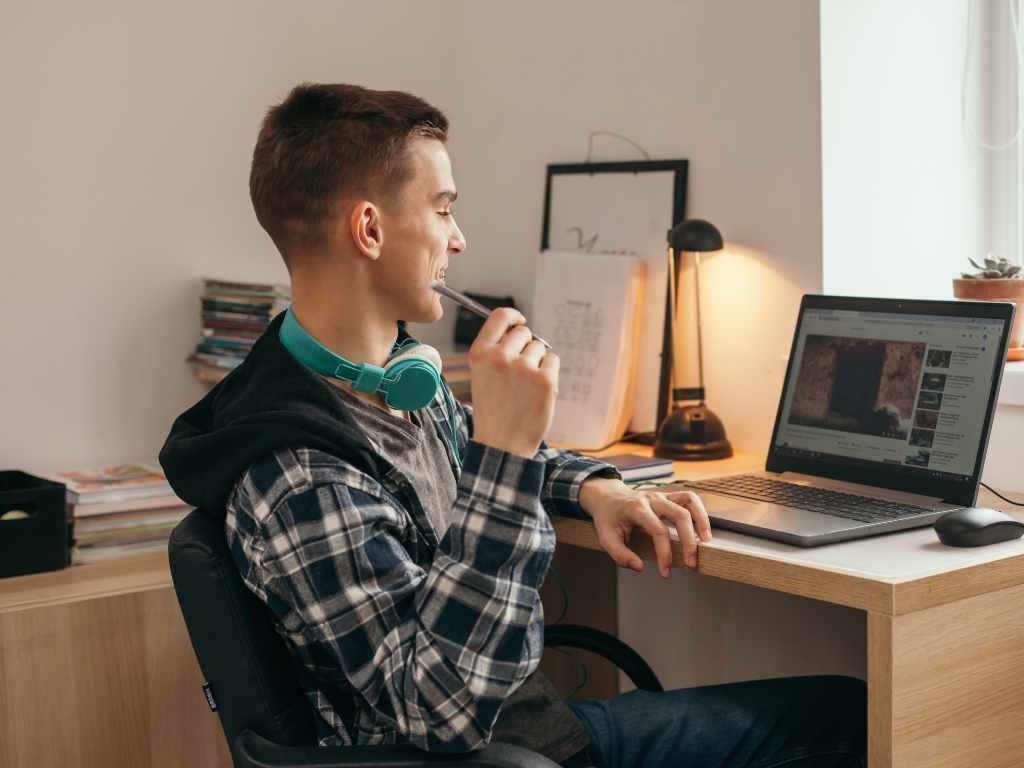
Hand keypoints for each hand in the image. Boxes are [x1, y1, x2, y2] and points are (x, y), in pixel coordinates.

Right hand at [469, 307, 559, 458]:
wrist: (503, 443)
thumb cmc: (494, 410)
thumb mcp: (482, 375)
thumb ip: (496, 350)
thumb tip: (520, 328)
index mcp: (480, 354)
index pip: (500, 316)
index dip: (514, 316)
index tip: (521, 321)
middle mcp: (499, 357)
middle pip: (524, 332)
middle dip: (525, 347)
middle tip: (519, 373)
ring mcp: (523, 368)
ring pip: (540, 348)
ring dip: (537, 362)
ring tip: (526, 387)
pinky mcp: (545, 380)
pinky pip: (553, 361)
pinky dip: (550, 373)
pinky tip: (537, 392)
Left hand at [578, 478, 710, 575]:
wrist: (607, 497)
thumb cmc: (608, 519)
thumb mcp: (605, 538)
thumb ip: (620, 555)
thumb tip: (640, 568)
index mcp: (636, 508)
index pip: (658, 530)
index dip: (665, 553)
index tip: (666, 572)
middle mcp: (652, 498)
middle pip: (680, 515)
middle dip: (689, 542)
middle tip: (691, 564)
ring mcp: (662, 494)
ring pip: (689, 501)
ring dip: (701, 521)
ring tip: (705, 544)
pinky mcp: (668, 496)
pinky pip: (690, 498)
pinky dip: (700, 512)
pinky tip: (702, 530)